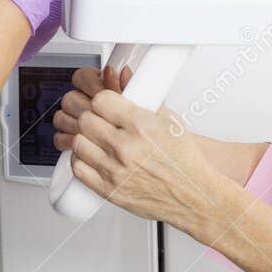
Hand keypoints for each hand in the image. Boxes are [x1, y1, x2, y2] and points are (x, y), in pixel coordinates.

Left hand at [53, 78, 227, 230]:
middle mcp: (126, 148)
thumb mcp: (170, 120)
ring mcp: (115, 170)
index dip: (102, 101)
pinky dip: (81, 159)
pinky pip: (79, 168)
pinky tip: (93, 156)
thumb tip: (124, 75)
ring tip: (96, 138)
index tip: (106, 105)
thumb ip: (145, 97)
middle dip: (92, 116)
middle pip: (85, 120)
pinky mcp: (109, 190)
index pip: (100, 101)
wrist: (193, 195)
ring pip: (78, 142)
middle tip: (100, 120)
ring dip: (85, 137)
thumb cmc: (184, 160)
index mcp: (141, 126)